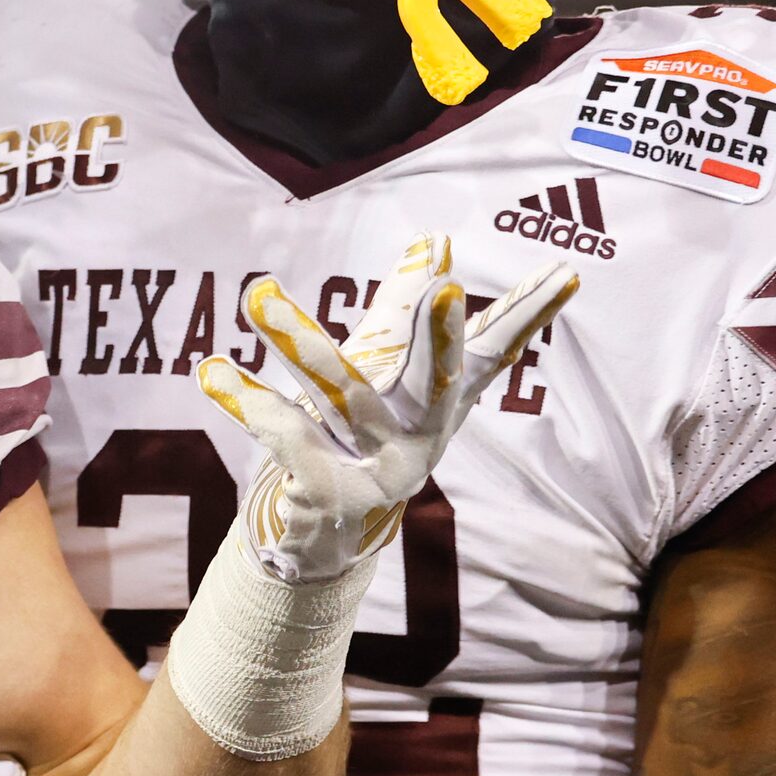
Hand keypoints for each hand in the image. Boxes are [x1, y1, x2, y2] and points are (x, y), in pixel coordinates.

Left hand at [201, 236, 576, 583]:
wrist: (320, 537)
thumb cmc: (358, 435)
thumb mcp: (385, 370)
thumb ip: (404, 305)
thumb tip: (436, 238)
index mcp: (438, 402)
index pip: (492, 351)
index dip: (529, 315)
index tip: (565, 272)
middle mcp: (419, 436)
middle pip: (436, 382)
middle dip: (440, 335)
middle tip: (449, 286)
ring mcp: (377, 469)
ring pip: (342, 396)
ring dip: (300, 341)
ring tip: (257, 292)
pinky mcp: (327, 491)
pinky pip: (282, 434)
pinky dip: (244, 399)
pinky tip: (210, 370)